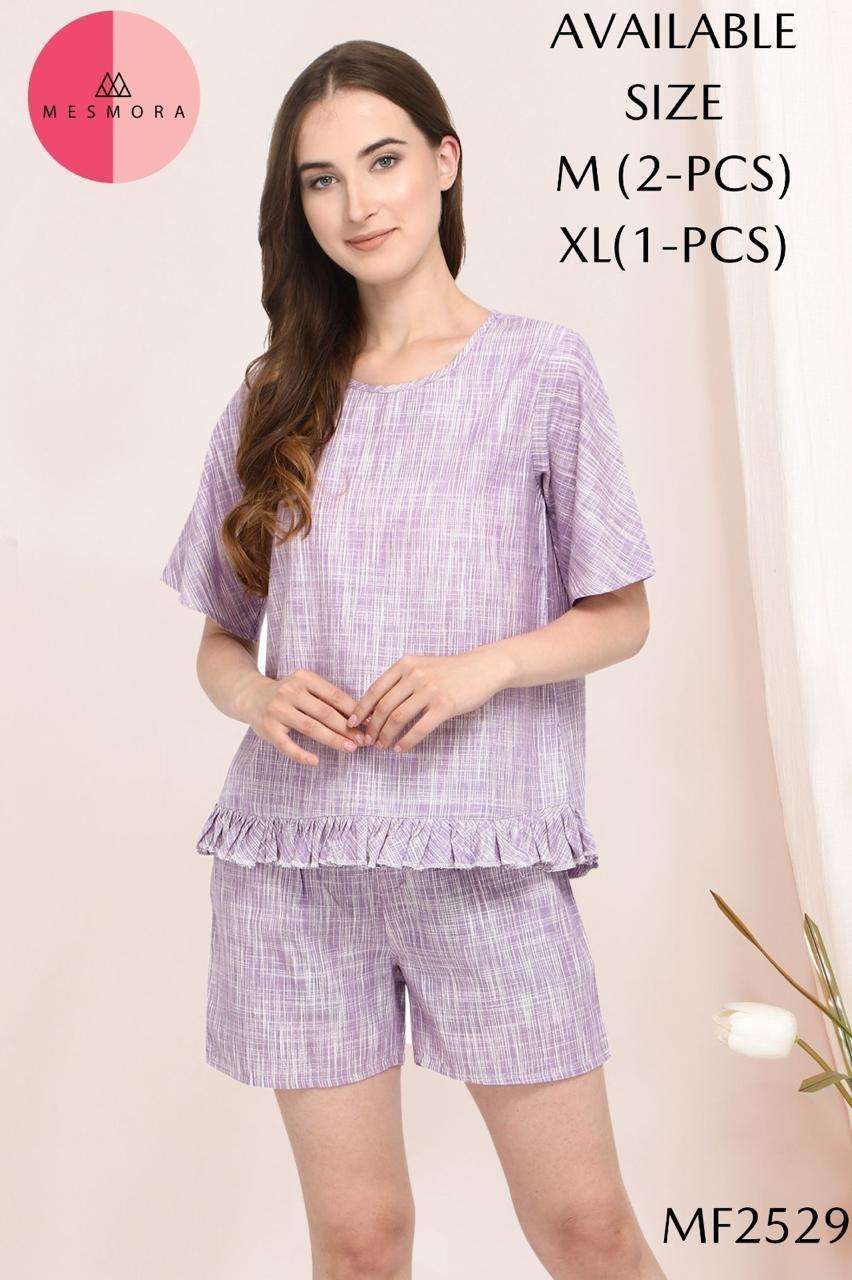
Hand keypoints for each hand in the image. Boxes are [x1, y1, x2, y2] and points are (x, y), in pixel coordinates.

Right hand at [243, 668, 367, 766]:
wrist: (250, 696)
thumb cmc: (287, 695)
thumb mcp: (306, 688)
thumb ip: (328, 699)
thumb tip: (361, 717)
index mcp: (303, 678)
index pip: (334, 695)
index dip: (353, 710)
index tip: (369, 723)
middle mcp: (290, 691)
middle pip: (325, 712)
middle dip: (347, 728)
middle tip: (363, 740)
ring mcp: (277, 709)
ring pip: (310, 727)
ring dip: (332, 739)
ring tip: (350, 748)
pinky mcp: (268, 728)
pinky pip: (287, 745)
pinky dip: (301, 755)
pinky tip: (315, 761)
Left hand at [345, 650, 507, 753]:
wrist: (483, 668)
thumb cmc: (450, 670)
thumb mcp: (421, 666)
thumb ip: (400, 681)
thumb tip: (377, 706)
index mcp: (405, 665)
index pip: (375, 690)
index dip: (360, 709)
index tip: (351, 724)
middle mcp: (415, 675)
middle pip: (384, 707)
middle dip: (372, 727)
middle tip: (367, 741)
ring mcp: (430, 690)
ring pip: (398, 718)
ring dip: (386, 736)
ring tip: (382, 747)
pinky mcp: (445, 705)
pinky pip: (420, 728)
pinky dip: (406, 742)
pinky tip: (400, 749)